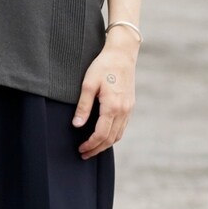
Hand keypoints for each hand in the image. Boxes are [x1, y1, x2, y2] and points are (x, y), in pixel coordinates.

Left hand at [71, 33, 137, 157]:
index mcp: (112, 107)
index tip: (80, 149)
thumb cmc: (103, 66)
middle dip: (97, 149)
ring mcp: (129, 109)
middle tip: (84, 154)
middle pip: (110, 139)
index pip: (101, 134)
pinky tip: (104, 135)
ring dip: (105, 144)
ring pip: (118, 134)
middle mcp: (123, 111)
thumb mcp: (88, 84)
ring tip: (93, 148)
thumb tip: (76, 125)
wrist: (122, 54)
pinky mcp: (130, 105)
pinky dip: (113, 135)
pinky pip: (122, 126)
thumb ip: (83, 107)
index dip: (90, 145)